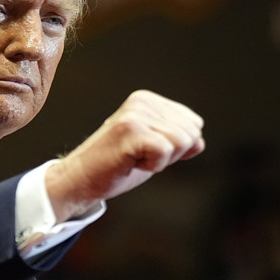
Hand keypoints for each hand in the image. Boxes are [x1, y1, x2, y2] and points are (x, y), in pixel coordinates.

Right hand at [45, 90, 204, 220]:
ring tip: (134, 158)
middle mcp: (142, 101)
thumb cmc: (116, 165)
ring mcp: (136, 114)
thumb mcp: (153, 148)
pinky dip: (153, 165)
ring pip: (182, 142)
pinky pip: (166, 151)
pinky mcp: (130, 130)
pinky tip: (132, 162)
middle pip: (191, 133)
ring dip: (161, 160)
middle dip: (171, 154)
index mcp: (148, 100)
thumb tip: (199, 142)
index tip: (146, 150)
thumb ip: (178, 140)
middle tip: (139, 156)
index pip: (193, 123)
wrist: (80, 179)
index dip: (177, 147)